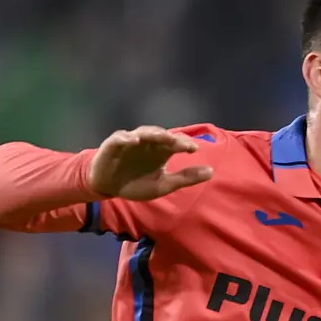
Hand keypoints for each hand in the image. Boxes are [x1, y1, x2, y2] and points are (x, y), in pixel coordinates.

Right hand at [89, 126, 213, 200]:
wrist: (108, 187)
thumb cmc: (136, 184)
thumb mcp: (163, 185)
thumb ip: (185, 178)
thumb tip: (211, 172)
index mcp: (161, 151)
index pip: (176, 143)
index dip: (185, 144)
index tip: (194, 149)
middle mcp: (148, 143)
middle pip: (162, 135)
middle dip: (171, 138)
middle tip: (180, 143)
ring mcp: (131, 142)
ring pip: (143, 133)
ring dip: (152, 133)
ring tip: (162, 136)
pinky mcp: (114, 144)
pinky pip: (120, 138)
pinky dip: (126, 138)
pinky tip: (133, 141)